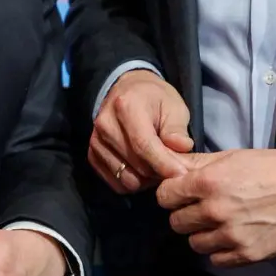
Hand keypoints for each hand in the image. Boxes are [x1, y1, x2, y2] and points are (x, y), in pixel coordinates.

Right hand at [90, 69, 193, 193]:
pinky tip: (143, 169)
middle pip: (136, 164)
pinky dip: (133, 183)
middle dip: (159, 172)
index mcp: (126, 106)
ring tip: (158, 166)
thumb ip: (176, 128)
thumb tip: (182, 147)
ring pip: (126, 178)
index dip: (164, 163)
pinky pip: (116, 183)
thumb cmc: (154, 99)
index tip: (181, 174)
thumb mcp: (173, 106)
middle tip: (175, 167)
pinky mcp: (93, 155)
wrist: (128, 91)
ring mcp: (96, 141)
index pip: (143, 144)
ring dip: (146, 180)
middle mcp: (105, 124)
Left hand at [155, 149, 275, 267]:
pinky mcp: (246, 254)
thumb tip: (169, 165)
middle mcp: (216, 210)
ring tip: (220, 223)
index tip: (182, 194)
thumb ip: (198, 163)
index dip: (172, 194)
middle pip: (176, 222)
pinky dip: (220, 250)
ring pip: (194, 243)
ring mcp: (231, 235)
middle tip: (202, 208)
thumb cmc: (273, 168)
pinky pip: (216, 260)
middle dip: (186, 214)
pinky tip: (233, 236)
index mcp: (209, 181)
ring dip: (203, 234)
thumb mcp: (233, 157)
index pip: (165, 196)